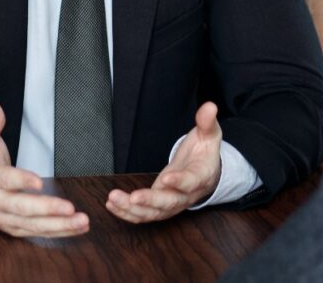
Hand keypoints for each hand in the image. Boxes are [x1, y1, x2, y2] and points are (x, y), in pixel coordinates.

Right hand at [0, 102, 88, 237]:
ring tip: (81, 221)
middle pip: (21, 208)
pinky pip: (37, 232)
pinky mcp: (14, 227)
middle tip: (69, 208)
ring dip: (59, 225)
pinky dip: (58, 232)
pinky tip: (77, 227)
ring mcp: (4, 218)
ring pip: (32, 225)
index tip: (39, 182)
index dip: (21, 181)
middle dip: (47, 209)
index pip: (5, 180)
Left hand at [106, 101, 222, 223]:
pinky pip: (144, 215)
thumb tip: (210, 106)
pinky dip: (127, 213)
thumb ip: (207, 122)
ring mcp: (172, 204)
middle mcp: (186, 195)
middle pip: (169, 203)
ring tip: (113, 199)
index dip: (179, 181)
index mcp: (200, 177)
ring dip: (132, 209)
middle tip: (133, 197)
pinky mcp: (159, 207)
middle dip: (150, 201)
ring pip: (153, 213)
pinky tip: (111, 205)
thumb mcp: (209, 135)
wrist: (206, 173)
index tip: (166, 178)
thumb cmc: (205, 153)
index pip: (190, 182)